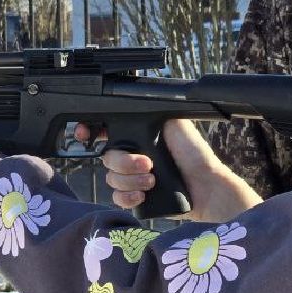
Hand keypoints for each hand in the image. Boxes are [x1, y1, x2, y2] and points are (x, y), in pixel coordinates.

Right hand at [76, 120, 259, 221]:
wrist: (205, 186)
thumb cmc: (194, 153)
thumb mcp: (173, 122)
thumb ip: (152, 110)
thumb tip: (132, 94)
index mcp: (138, 136)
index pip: (105, 130)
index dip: (91, 130)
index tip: (86, 134)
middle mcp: (133, 156)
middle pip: (107, 157)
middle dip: (125, 162)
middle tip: (147, 164)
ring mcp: (134, 178)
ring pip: (111, 178)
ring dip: (129, 180)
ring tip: (151, 181)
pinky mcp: (137, 198)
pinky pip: (117, 198)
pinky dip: (127, 197)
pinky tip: (142, 195)